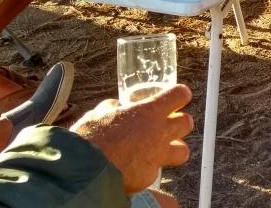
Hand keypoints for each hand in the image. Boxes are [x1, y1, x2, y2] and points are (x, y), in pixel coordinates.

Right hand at [70, 84, 193, 194]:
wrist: (84, 170)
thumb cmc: (90, 137)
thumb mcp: (100, 113)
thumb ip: (115, 108)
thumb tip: (117, 107)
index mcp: (149, 111)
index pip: (179, 95)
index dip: (179, 95)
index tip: (176, 97)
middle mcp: (159, 132)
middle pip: (187, 123)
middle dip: (180, 123)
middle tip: (166, 125)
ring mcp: (157, 155)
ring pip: (182, 151)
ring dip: (174, 149)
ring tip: (159, 150)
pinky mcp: (150, 176)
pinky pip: (156, 171)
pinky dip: (147, 169)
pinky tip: (134, 168)